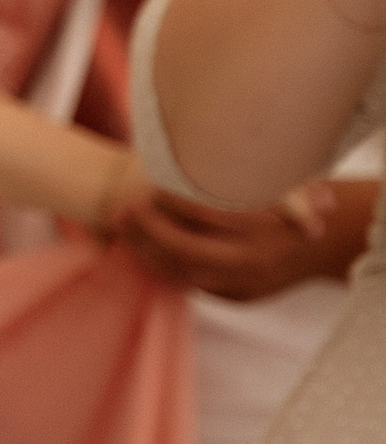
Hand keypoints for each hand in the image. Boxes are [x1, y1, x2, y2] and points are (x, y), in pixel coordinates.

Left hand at [107, 176, 376, 298]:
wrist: (321, 246)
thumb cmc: (294, 199)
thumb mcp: (285, 179)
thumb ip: (253, 170)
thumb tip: (220, 147)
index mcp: (265, 226)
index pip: (209, 216)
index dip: (174, 202)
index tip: (151, 184)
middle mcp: (255, 258)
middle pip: (189, 250)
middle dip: (151, 231)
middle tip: (124, 209)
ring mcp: (246, 282)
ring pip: (185, 273)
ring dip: (148, 251)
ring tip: (122, 225)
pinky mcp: (238, 296)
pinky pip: (192, 285)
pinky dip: (163, 267)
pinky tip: (141, 246)